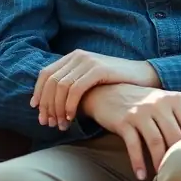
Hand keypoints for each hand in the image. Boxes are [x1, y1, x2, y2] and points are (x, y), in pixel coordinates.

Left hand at [31, 51, 161, 129]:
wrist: (143, 76)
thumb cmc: (115, 84)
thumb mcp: (90, 81)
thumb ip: (73, 85)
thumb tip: (50, 104)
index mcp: (72, 57)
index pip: (46, 74)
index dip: (38, 92)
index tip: (37, 110)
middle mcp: (77, 56)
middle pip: (51, 81)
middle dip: (46, 104)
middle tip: (47, 123)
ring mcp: (87, 61)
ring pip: (61, 86)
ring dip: (57, 108)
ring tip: (60, 124)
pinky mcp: (98, 70)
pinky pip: (76, 89)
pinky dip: (69, 104)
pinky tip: (70, 117)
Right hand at [81, 84, 180, 180]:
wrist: (108, 91)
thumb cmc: (146, 101)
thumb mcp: (171, 102)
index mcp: (175, 98)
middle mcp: (159, 102)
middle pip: (175, 136)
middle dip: (177, 157)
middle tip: (177, 171)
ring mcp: (140, 111)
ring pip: (156, 142)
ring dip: (159, 162)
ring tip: (161, 175)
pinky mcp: (124, 120)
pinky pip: (133, 145)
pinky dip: (138, 162)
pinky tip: (141, 175)